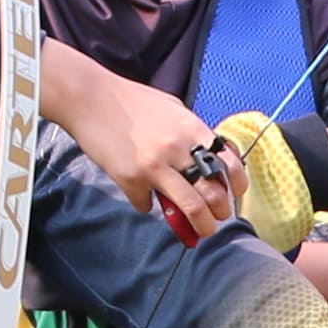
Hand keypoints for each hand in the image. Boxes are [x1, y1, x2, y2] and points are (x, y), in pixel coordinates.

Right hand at [44, 46, 226, 223]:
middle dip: (221, 212)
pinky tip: (143, 198)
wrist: (90, 97)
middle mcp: (179, 149)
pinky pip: (146, 205)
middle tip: (218, 217)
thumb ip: (191, 132)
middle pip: (214, 193)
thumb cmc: (131, 100)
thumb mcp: (173, 108)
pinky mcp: (130, 179)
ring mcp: (155, 166)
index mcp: (193, 130)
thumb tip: (208, 155)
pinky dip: (147, 206)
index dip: (237, 185)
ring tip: (200, 230)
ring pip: (191, 208)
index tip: (235, 195)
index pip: (230, 164)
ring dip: (200, 225)